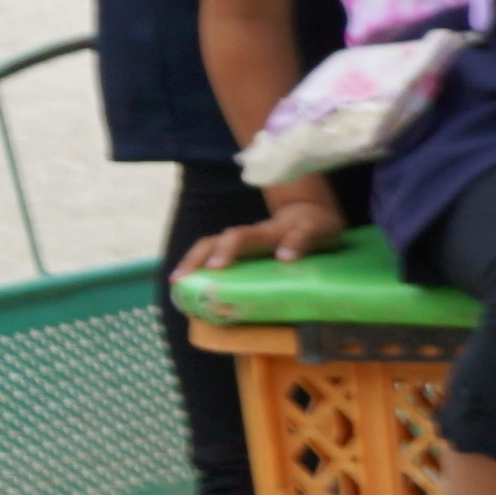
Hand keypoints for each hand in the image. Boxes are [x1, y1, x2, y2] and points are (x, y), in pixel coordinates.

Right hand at [178, 183, 352, 276]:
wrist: (311, 211)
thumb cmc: (316, 226)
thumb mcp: (319, 231)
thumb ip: (303, 240)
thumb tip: (284, 258)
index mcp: (269, 233)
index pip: (243, 237)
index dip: (229, 249)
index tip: (216, 266)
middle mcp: (251, 236)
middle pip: (217, 240)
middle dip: (199, 257)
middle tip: (182, 278)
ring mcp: (243, 242)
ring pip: (211, 245)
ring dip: (192, 261)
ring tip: (176, 281)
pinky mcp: (241, 249)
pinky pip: (215, 254)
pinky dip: (197, 265)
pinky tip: (186, 283)